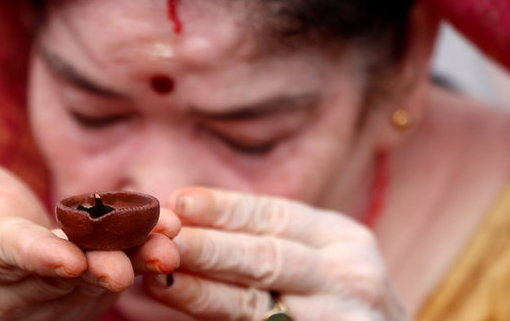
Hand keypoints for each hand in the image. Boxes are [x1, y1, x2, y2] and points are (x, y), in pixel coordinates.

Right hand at [0, 160, 179, 320]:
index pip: (12, 257)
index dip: (38, 258)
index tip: (67, 259)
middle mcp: (22, 284)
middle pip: (64, 275)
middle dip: (99, 265)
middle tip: (128, 264)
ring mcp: (56, 292)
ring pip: (97, 278)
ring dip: (133, 260)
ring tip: (166, 246)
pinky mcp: (84, 290)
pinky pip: (116, 274)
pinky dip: (143, 256)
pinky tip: (170, 238)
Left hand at [144, 187, 406, 319]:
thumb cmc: (340, 300)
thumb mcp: (320, 258)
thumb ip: (268, 242)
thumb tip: (188, 220)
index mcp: (342, 238)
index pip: (274, 215)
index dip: (224, 208)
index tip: (179, 200)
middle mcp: (349, 275)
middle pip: (266, 256)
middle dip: (208, 247)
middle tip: (161, 238)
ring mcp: (343, 319)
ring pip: (259, 304)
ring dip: (204, 291)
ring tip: (160, 279)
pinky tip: (188, 312)